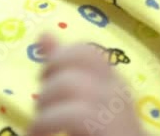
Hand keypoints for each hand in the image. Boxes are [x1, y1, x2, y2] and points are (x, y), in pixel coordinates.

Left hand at [28, 34, 144, 135]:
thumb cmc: (100, 135)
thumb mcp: (78, 101)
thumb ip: (62, 70)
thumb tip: (43, 34)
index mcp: (114, 84)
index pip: (86, 52)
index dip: (58, 60)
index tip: (47, 81)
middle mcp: (118, 92)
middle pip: (78, 60)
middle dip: (50, 79)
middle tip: (44, 107)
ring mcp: (115, 110)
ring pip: (69, 84)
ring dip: (45, 105)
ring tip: (41, 127)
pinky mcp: (104, 126)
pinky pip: (71, 113)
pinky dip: (45, 124)